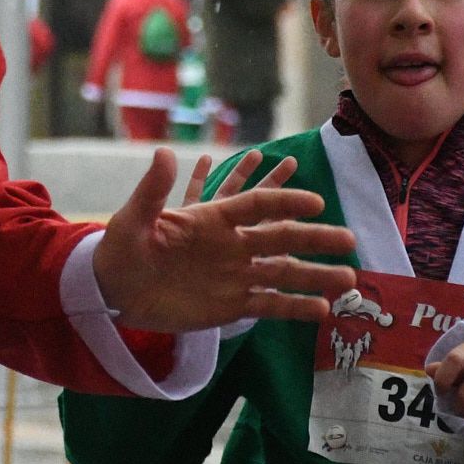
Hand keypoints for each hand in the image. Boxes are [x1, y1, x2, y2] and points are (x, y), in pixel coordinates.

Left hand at [92, 148, 355, 332]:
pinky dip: (296, 307)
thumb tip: (162, 153)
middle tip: (350, 238)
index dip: (285, 199)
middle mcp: (233, 244)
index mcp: (213, 218)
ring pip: (285, 272)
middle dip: (316, 237)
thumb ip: (152, 191)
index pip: (256, 205)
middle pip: (282, 237)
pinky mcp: (232, 304)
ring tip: (349, 279)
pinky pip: (270, 305)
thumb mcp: (132, 219)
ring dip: (317, 274)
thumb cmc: (121, 250)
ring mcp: (236, 275)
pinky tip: (323, 311)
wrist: (113, 293)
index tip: (315, 202)